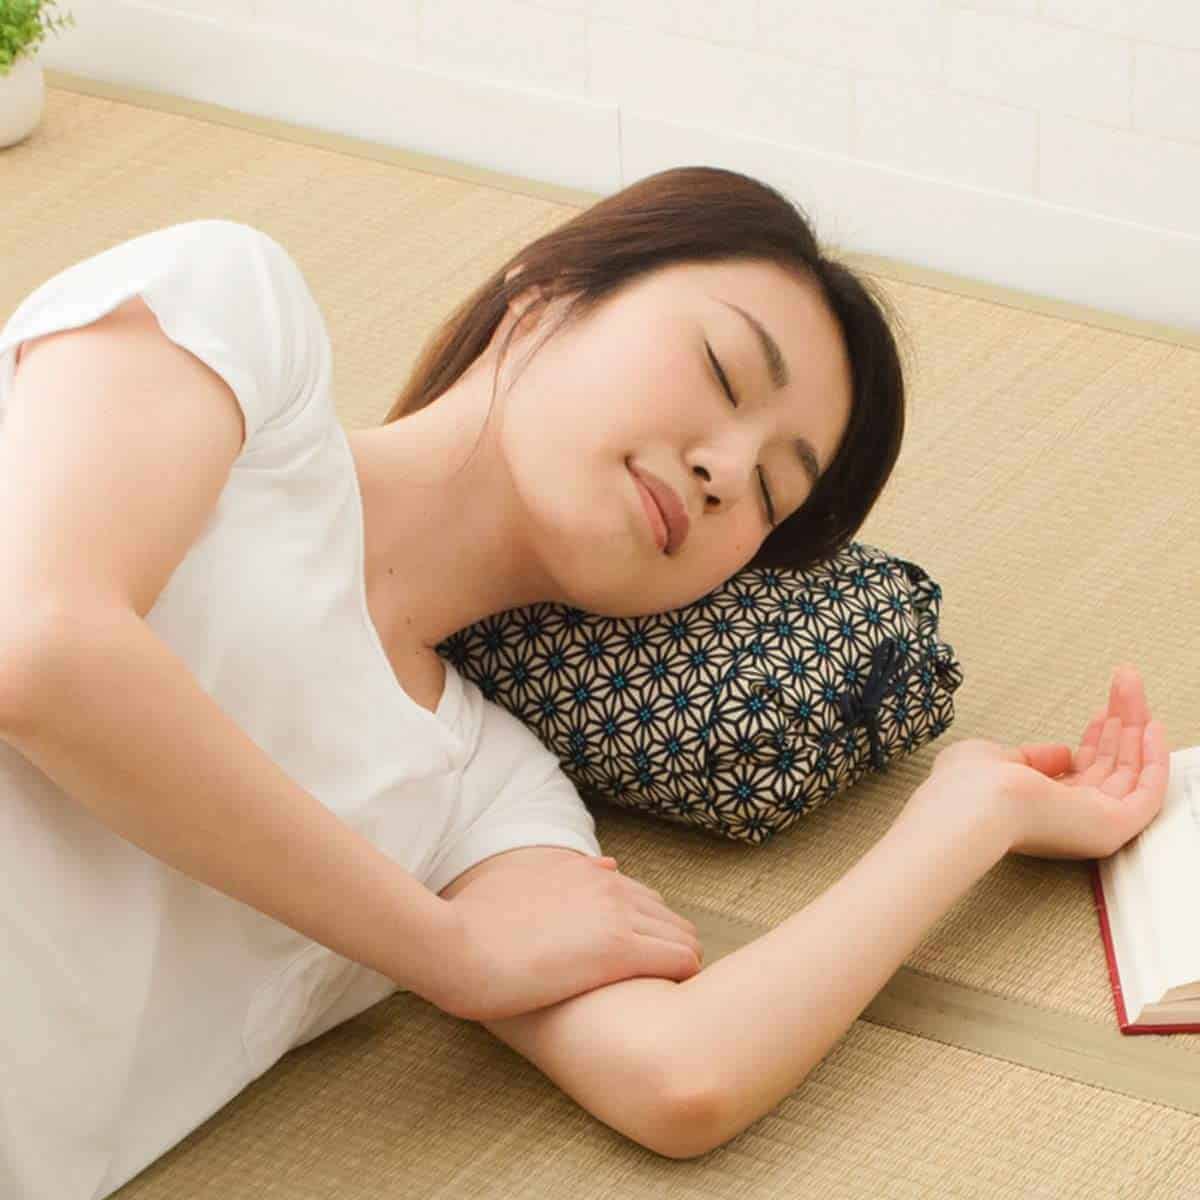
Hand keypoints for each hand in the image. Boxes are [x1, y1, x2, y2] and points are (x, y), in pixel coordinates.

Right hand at [436, 854, 703, 1021]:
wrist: (452, 943)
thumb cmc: (469, 927)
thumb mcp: (516, 884)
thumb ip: (561, 876)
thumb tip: (607, 865)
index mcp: (581, 870)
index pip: (643, 898)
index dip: (646, 933)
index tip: (639, 965)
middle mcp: (606, 884)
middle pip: (670, 917)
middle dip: (669, 951)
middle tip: (656, 992)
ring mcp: (614, 914)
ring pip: (684, 938)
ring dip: (680, 967)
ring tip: (665, 1005)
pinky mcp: (618, 949)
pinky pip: (682, 961)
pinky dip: (683, 981)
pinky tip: (666, 1008)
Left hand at [915, 663, 1169, 860]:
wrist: (972, 803)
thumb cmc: (967, 783)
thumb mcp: (998, 758)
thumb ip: (1033, 757)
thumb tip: (1065, 754)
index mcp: (1042, 806)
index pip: (1082, 772)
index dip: (1095, 738)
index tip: (1101, 711)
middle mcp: (1070, 818)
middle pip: (1110, 765)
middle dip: (1120, 721)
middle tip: (1125, 683)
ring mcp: (1093, 824)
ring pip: (1130, 771)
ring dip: (1136, 725)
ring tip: (1132, 684)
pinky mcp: (1113, 826)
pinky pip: (1148, 791)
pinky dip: (1155, 758)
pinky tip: (1152, 724)